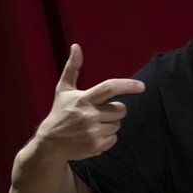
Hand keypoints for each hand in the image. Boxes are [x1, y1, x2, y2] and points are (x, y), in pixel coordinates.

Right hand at [34, 44, 144, 160]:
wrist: (50, 144)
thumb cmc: (60, 113)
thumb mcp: (64, 90)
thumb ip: (72, 68)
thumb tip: (76, 46)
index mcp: (83, 99)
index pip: (109, 88)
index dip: (127, 85)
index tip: (142, 86)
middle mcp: (89, 115)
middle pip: (120, 109)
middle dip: (115, 110)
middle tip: (100, 112)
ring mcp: (93, 132)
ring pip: (118, 124)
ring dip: (110, 124)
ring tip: (93, 125)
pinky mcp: (96, 146)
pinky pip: (114, 138)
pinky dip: (107, 137)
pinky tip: (92, 136)